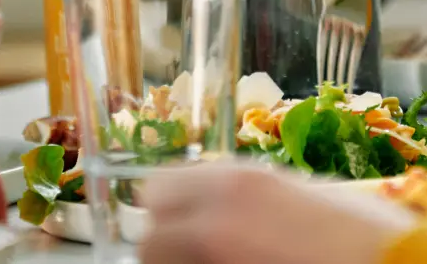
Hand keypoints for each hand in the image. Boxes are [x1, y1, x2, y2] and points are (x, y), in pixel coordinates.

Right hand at [138, 163, 405, 263]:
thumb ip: (204, 259)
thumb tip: (183, 256)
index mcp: (211, 229)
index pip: (149, 242)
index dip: (158, 262)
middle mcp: (222, 187)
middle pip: (155, 193)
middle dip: (164, 227)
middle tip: (189, 257)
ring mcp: (250, 172)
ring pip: (189, 179)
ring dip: (190, 208)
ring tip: (216, 245)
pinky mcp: (276, 171)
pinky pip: (223, 178)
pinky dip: (220, 201)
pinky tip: (245, 234)